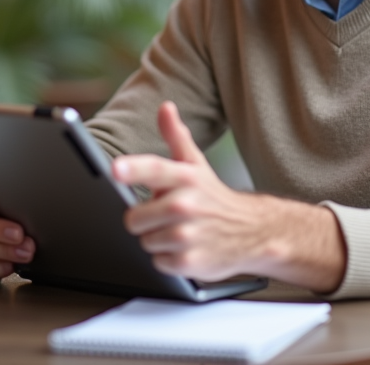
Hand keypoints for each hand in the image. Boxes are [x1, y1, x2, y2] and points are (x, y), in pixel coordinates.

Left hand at [112, 102, 345, 291]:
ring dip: (157, 240)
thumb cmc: (214, 197)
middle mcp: (185, 205)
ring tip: (178, 232)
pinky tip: (185, 250)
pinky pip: (158, 263)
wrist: (254, 232)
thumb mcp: (196, 164)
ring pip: (145, 241)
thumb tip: (165, 107)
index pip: (154, 169)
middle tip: (165, 215)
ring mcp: (188, 235)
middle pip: (134, 218)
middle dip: (145, 219)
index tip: (116, 169)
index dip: (133, 169)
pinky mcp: (189, 262)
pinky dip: (168, 260)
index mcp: (184, 177)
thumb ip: (176, 136)